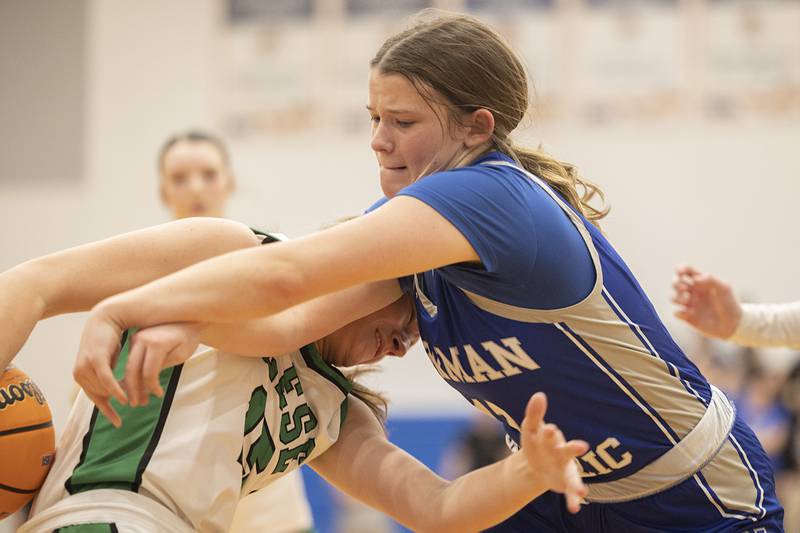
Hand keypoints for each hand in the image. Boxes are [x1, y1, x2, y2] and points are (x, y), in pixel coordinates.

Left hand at [74, 308, 128, 426]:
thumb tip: (115, 388)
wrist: (105, 318)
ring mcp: (85, 367)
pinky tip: (124, 398)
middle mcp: (80, 373)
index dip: (107, 412)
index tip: (119, 423)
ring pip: (105, 390)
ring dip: (120, 395)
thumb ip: (108, 374)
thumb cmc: (109, 338)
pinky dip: (115, 391)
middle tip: (136, 404)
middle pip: (102, 396)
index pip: (95, 399)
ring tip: (136, 397)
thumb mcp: (107, 360)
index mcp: (82, 374)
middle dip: (118, 402)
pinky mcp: (95, 360)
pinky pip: (106, 381)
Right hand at [123, 322, 202, 406]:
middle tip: (135, 404)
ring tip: (138, 400)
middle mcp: (141, 339)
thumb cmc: (188, 338)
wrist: (186, 319)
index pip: (148, 372)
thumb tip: (147, 384)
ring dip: (132, 384)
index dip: (152, 387)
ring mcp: (136, 339)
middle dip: (133, 389)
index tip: (159, 395)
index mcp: (156, 343)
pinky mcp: (135, 341)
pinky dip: (134, 374)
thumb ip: (163, 368)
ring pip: (130, 366)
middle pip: (133, 369)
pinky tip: (137, 387)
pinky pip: (132, 360)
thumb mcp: (181, 355)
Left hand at [519, 392, 588, 513]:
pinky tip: (575, 507)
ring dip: (576, 482)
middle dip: (573, 448)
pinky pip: (570, 491)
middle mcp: (561, 452)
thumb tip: (539, 395)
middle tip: (582, 447)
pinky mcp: (565, 482)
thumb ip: (534, 413)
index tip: (549, 428)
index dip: (549, 432)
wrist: (537, 463)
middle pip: (567, 450)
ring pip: (572, 475)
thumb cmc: (536, 441)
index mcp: (551, 438)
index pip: (549, 433)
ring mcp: (565, 468)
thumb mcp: (530, 428)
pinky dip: (573, 499)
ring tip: (581, 491)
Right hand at [672, 265, 741, 338]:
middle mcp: (693, 292)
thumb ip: (710, 279)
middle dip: (676, 283)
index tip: (681, 272)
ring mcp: (689, 304)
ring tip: (687, 300)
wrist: (733, 324)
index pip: (687, 271)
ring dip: (676, 297)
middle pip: (676, 283)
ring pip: (673, 297)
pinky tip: (689, 313)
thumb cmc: (730, 304)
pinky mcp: (688, 317)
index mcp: (701, 282)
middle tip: (684, 288)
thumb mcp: (724, 288)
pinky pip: (676, 313)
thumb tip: (695, 278)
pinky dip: (679, 312)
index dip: (680, 269)